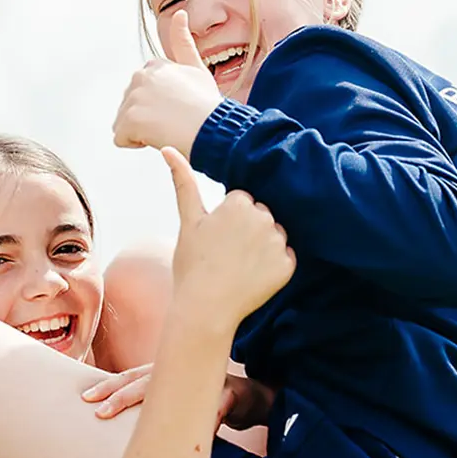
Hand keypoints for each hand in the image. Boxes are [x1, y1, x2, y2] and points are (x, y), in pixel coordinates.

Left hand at [82, 364, 274, 427]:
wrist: (251, 398)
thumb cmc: (206, 400)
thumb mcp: (178, 402)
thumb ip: (153, 408)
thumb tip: (120, 428)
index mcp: (165, 373)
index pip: (131, 378)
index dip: (109, 386)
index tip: (85, 399)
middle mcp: (182, 371)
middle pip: (146, 381)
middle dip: (121, 394)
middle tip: (99, 411)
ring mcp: (207, 379)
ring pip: (181, 389)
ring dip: (162, 403)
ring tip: (146, 422)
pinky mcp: (232, 393)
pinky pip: (219, 406)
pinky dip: (212, 417)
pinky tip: (204, 427)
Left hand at [113, 11, 222, 156]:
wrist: (212, 128)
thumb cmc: (208, 105)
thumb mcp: (197, 69)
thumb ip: (183, 42)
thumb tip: (179, 12)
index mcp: (154, 65)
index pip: (142, 93)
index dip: (158, 107)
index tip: (177, 111)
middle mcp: (140, 77)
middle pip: (130, 107)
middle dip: (146, 119)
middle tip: (172, 123)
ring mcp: (133, 98)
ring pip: (124, 123)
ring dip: (141, 132)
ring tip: (165, 131)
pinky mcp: (129, 120)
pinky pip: (120, 138)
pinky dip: (134, 143)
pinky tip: (155, 139)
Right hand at [164, 148, 295, 330]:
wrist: (205, 308)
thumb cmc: (192, 265)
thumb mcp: (188, 221)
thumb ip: (183, 182)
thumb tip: (168, 149)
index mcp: (239, 202)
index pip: (242, 201)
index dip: (228, 220)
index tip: (217, 239)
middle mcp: (263, 217)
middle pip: (261, 215)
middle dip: (248, 230)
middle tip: (227, 254)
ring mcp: (278, 241)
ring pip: (275, 234)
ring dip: (262, 246)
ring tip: (240, 265)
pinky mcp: (288, 265)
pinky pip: (286, 258)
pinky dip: (274, 267)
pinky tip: (253, 276)